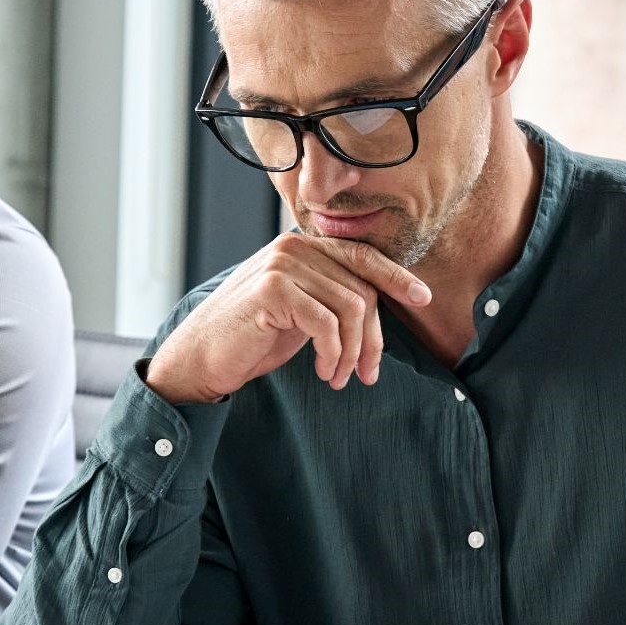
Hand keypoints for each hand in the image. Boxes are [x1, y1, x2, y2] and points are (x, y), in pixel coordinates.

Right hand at [144, 234, 431, 403]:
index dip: (396, 277)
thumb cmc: (255, 338)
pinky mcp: (272, 290)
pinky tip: (325, 373)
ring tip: (340, 377)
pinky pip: (327, 323)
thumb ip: (336, 296)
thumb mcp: (305, 312)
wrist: (201, 359)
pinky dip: (334, 353)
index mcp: (303, 247)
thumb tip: (388, 303)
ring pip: (351, 307)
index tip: (424, 299)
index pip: (363, 257)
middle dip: (373, 338)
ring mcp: (281, 265)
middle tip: (367, 373)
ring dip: (353, 352)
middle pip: (362, 289)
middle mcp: (294, 247)